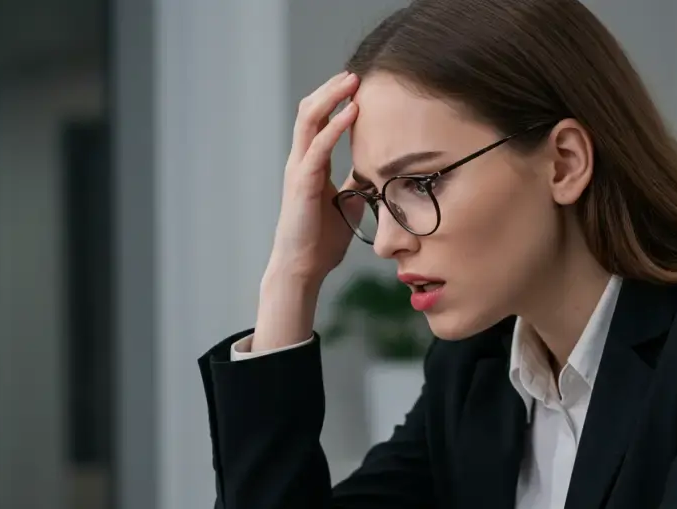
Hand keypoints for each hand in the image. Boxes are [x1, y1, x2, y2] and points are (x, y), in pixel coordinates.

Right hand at [253, 71, 363, 351]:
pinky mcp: (303, 183)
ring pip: (309, 119)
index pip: (319, 121)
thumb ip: (358, 185)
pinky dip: (335, 126)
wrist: (303, 268)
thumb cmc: (322, 241)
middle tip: (356, 73)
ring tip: (352, 81)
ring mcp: (299, 170)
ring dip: (332, 97)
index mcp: (310, 165)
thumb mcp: (348, 205)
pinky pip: (318, 146)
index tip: (359, 84)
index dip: (335, 99)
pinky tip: (353, 112)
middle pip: (311, 110)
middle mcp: (300, 162)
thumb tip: (378, 174)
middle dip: (332, 88)